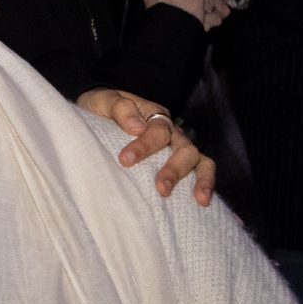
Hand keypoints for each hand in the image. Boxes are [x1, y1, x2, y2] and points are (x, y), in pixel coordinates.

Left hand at [77, 88, 215, 206]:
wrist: (97, 114)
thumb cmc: (101, 108)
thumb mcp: (103, 101)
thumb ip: (119, 108)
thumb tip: (137, 127)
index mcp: (153, 115)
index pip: (157, 130)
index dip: (145, 146)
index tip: (125, 160)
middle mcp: (171, 131)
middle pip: (184, 147)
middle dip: (174, 169)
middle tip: (161, 188)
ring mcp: (177, 146)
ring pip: (196, 159)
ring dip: (197, 179)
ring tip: (193, 199)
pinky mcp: (179, 161)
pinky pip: (202, 169)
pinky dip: (206, 183)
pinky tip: (202, 202)